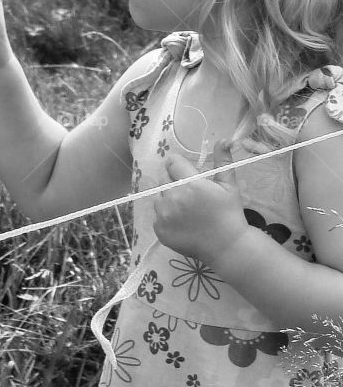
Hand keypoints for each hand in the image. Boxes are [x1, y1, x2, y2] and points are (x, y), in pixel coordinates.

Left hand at [153, 143, 249, 265]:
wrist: (227, 247)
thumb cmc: (229, 214)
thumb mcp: (229, 186)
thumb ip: (223, 161)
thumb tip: (224, 139)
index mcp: (190, 183)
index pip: (172, 162)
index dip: (179, 166)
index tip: (187, 173)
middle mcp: (174, 197)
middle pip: (163, 178)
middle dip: (173, 181)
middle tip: (189, 193)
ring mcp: (164, 214)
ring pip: (159, 196)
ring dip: (168, 199)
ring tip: (186, 210)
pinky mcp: (159, 229)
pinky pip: (157, 215)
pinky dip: (165, 216)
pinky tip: (181, 222)